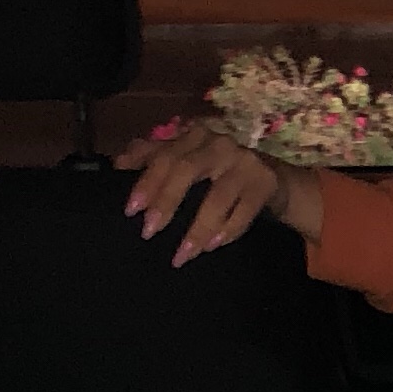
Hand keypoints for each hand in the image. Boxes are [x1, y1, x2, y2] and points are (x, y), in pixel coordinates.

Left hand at [116, 117, 318, 261]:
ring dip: (198, 228)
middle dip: (166, 201)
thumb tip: (118, 165)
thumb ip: (155, 157)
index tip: (131, 210)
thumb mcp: (188, 159)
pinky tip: (213, 246)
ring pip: (217, 196)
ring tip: (181, 255)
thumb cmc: (221, 172)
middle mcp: (219, 143)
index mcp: (195, 136)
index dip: (147, 181)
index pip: (165, 155)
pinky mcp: (266, 182)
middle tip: (148, 232)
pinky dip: (229, 229)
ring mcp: (245, 162)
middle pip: (187, 169)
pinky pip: (245, 210)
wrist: (274, 180)